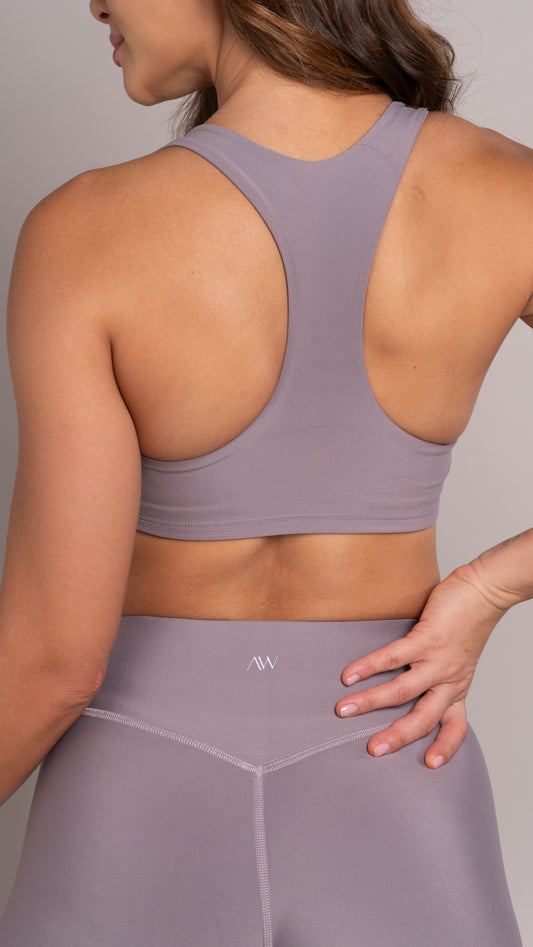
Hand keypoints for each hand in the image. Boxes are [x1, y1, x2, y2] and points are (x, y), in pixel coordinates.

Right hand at [335, 563, 508, 768]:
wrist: (484, 590)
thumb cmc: (467, 620)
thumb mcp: (457, 657)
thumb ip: (433, 671)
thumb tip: (399, 678)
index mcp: (457, 687)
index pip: (456, 726)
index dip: (445, 747)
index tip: (430, 764)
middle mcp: (449, 679)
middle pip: (424, 718)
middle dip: (397, 736)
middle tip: (373, 749)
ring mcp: (438, 660)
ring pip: (403, 691)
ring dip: (370, 703)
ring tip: (344, 710)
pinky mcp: (428, 638)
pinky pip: (394, 657)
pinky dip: (369, 667)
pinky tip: (350, 674)